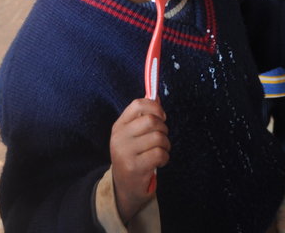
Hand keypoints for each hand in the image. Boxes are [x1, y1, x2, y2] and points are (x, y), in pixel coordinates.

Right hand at [110, 98, 169, 223]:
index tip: (161, 116)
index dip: (155, 107)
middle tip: (162, 138)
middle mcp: (119, 137)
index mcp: (119, 126)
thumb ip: (143, 116)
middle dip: (163, 128)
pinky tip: (159, 162)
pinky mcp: (134, 167)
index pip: (138, 104)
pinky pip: (160, 154)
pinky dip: (165, 157)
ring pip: (158, 137)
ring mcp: (125, 152)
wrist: (123, 187)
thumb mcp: (133, 135)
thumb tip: (156, 96)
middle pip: (151, 120)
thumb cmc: (133, 157)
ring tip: (160, 151)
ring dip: (165, 145)